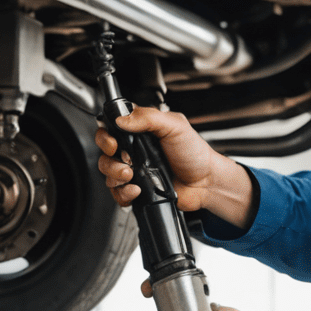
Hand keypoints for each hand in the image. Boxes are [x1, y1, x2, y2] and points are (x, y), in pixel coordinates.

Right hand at [95, 106, 255, 224]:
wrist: (205, 183)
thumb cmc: (195, 154)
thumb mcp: (175, 126)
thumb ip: (148, 117)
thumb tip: (122, 118)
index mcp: (141, 131)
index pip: (112, 127)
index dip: (106, 134)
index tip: (114, 141)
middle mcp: (135, 150)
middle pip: (105, 151)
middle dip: (108, 157)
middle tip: (124, 159)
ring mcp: (135, 170)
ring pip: (107, 173)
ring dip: (115, 175)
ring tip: (131, 175)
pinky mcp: (137, 189)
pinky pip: (117, 193)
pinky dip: (123, 193)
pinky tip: (137, 190)